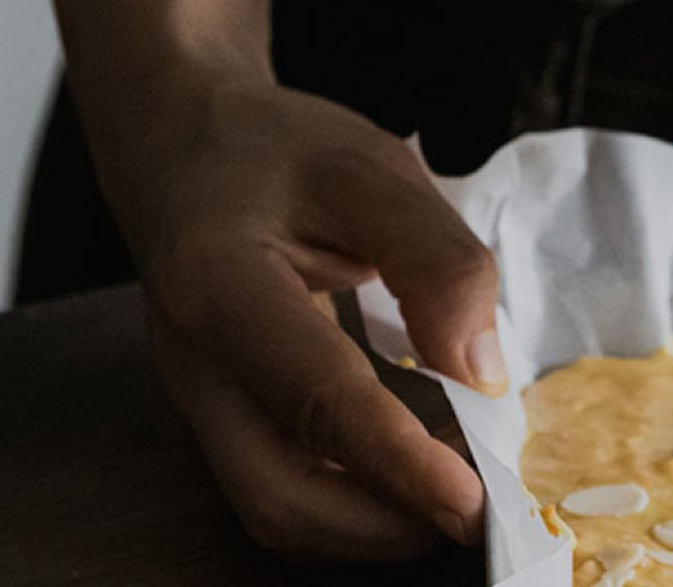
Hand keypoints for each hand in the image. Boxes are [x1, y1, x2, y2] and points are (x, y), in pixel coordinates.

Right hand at [103, 79, 499, 560]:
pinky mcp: (230, 418)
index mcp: (220, 287)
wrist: (187, 147)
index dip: (397, 462)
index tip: (473, 502)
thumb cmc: (277, 151)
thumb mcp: (372, 171)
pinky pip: (291, 485)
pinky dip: (364, 496)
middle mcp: (196, 367)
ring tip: (467, 478)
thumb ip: (435, 260)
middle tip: (486, 504)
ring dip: (380, 519)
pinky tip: (426, 463)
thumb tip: (481, 369)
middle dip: (389, 524)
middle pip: (279, 497)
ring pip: (282, 508)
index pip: (315, 399)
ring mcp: (206, 404)